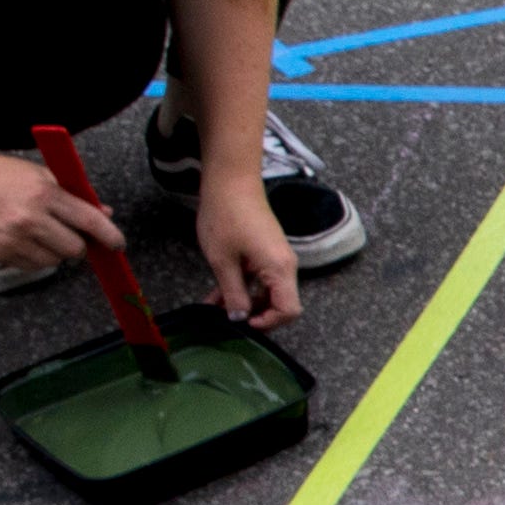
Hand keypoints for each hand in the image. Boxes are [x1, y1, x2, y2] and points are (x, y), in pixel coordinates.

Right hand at [0, 142, 129, 274]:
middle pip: (75, 249)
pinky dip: (33, 257)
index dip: (109, 235)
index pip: (89, 220)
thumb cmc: (0, 175)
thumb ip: (74, 196)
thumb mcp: (40, 175)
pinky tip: (21, 238)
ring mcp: (13, 239)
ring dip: (54, 252)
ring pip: (54, 261)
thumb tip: (104, 214)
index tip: (118, 244)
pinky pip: (31, 266)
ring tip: (38, 233)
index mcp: (45, 194)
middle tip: (67, 233)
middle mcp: (30, 219)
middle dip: (77, 244)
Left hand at [193, 182, 301, 333]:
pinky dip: (243, 288)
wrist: (230, 181)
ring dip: (245, 302)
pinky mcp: (267, 252)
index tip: (242, 323)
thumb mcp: (223, 261)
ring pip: (267, 292)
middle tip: (226, 318)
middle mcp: (285, 265)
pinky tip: (218, 293)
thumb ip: (233, 294)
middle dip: (254, 314)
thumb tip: (239, 318)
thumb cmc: (226, 216)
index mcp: (280, 268)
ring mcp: (276, 258)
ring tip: (215, 307)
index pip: (289, 310)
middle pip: (280, 303)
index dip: (268, 323)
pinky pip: (261, 279)